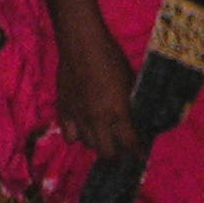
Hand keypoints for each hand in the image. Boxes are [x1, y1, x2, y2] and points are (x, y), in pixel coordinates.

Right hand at [57, 18, 138, 158]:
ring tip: (104, 138)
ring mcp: (77, 116)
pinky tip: (84, 130)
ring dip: (98, 144)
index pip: (129, 142)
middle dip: (117, 155)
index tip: (141, 158)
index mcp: (117, 111)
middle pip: (106, 152)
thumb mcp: (130, 81)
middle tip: (122, 150)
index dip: (137, 153)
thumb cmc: (111, 58)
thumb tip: (137, 116)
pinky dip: (77, 136)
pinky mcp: (62, 111)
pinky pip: (69, 135)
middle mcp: (96, 119)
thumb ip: (131, 103)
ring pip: (87, 145)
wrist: (81, 45)